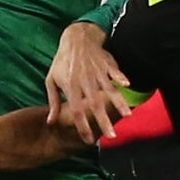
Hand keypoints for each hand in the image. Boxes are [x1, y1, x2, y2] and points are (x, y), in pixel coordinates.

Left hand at [45, 21, 130, 143]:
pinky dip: (121, 78)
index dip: (82, 126)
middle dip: (104, 121)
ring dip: (118, 103)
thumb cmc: (62, 62)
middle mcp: (84, 81)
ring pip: (108, 90)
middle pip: (95, 104)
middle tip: (112, 137)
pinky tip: (128, 86)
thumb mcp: (51, 80)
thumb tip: (51, 122)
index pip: (76, 110)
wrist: (75, 38)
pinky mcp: (107, 64)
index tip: (88, 140)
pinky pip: (115, 72)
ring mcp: (97, 72)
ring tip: (128, 115)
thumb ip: (53, 102)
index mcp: (70, 87)